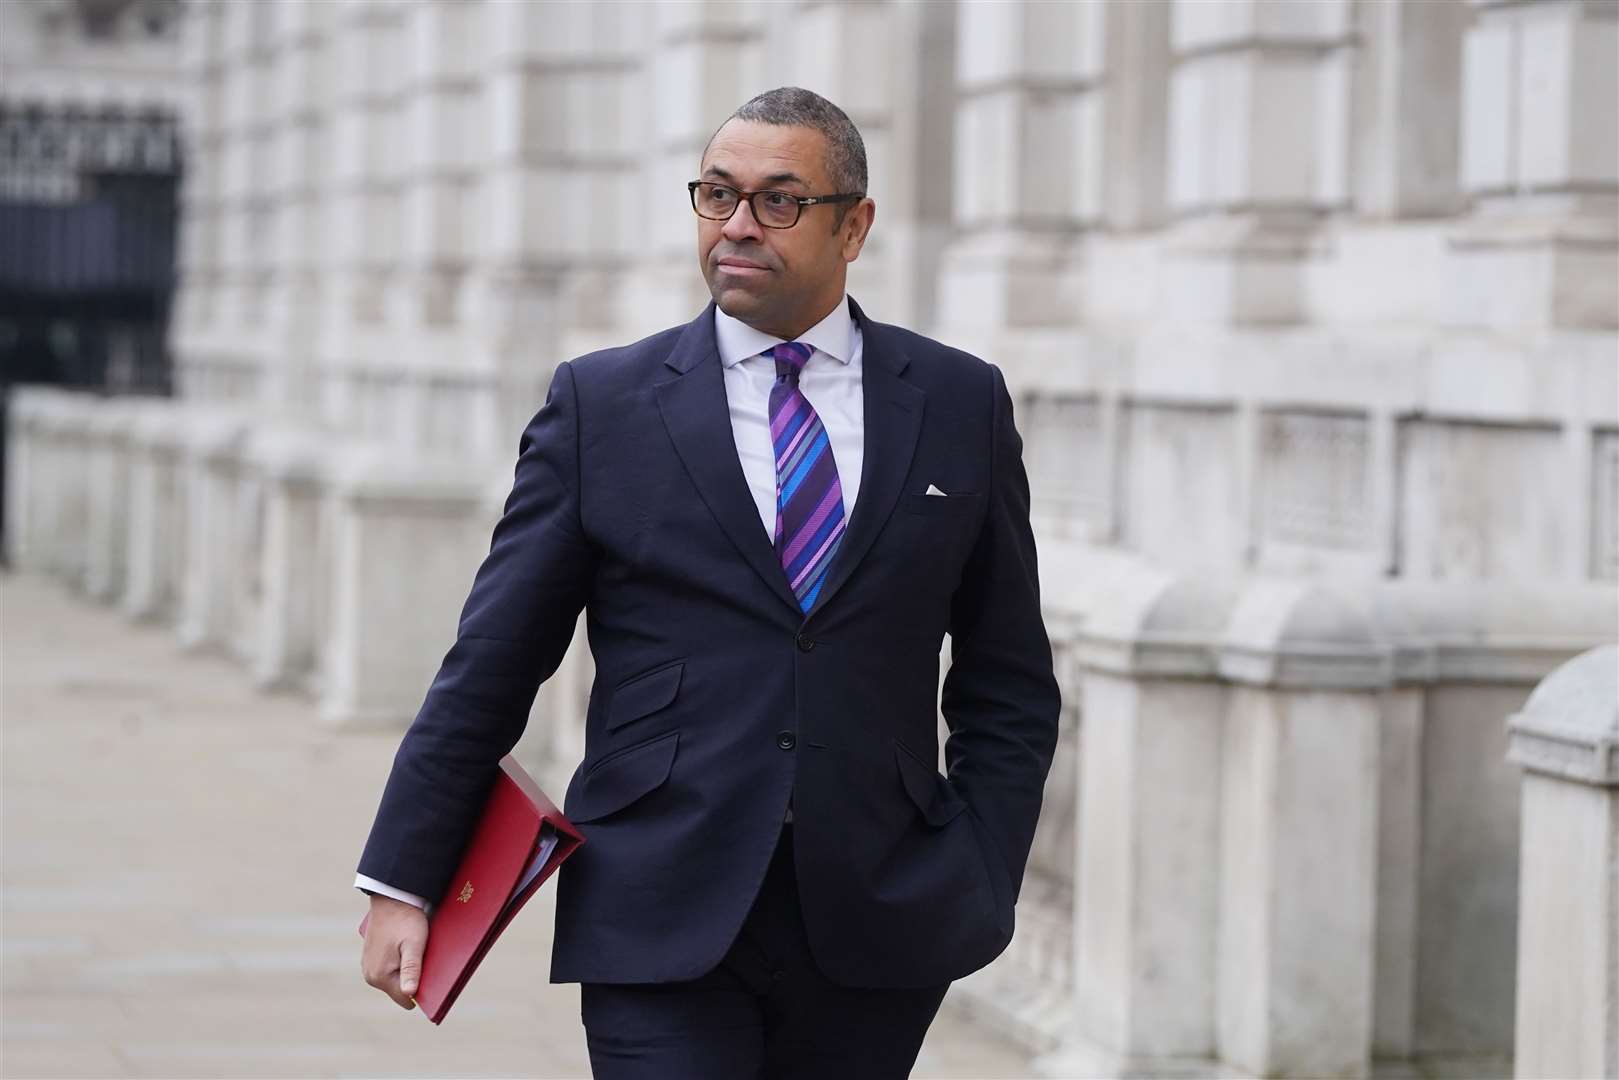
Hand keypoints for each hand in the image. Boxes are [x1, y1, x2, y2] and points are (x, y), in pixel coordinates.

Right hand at [360, 894, 428, 1009]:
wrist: (392, 897)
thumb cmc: (406, 920)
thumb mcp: (414, 944)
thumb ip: (411, 969)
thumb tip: (409, 994)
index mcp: (380, 976)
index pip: (406, 999)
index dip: (422, 990)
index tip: (431, 975)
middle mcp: (371, 976)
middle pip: (401, 990)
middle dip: (414, 979)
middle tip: (424, 958)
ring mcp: (369, 967)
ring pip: (396, 980)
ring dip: (408, 970)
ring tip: (416, 950)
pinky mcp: (370, 958)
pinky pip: (390, 969)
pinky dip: (400, 963)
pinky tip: (407, 948)